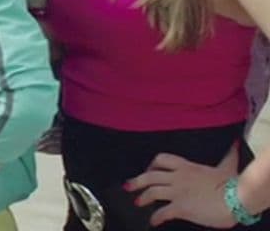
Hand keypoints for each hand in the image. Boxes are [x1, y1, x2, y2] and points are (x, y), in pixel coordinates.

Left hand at [124, 144, 239, 227]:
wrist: (237, 199)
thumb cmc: (233, 184)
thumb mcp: (227, 166)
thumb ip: (227, 156)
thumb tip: (234, 143)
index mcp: (187, 167)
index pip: (162, 159)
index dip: (152, 164)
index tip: (149, 169)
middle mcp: (178, 177)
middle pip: (150, 175)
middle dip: (137, 181)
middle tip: (129, 186)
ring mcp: (178, 192)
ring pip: (152, 192)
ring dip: (142, 197)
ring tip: (137, 202)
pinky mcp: (181, 207)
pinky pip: (162, 212)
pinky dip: (155, 217)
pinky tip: (153, 221)